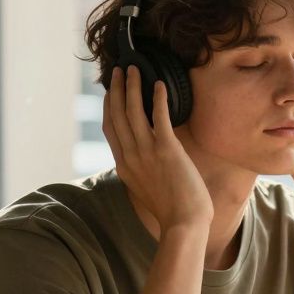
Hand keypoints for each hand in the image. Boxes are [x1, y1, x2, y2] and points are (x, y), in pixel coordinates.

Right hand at [102, 66, 212, 231]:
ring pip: (133, 111)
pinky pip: (158, 117)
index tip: (111, 91)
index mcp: (124, 166)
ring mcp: (147, 152)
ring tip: (135, 69)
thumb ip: (142, 170)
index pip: (110, 129)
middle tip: (119, 70)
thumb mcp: (147, 188)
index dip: (109, 106)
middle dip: (118, 89)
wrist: (184, 224)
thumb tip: (147, 157)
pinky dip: (157, 99)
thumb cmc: (172, 210)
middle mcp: (131, 156)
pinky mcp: (167, 150)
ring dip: (133, 86)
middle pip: (118, 115)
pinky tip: (159, 85)